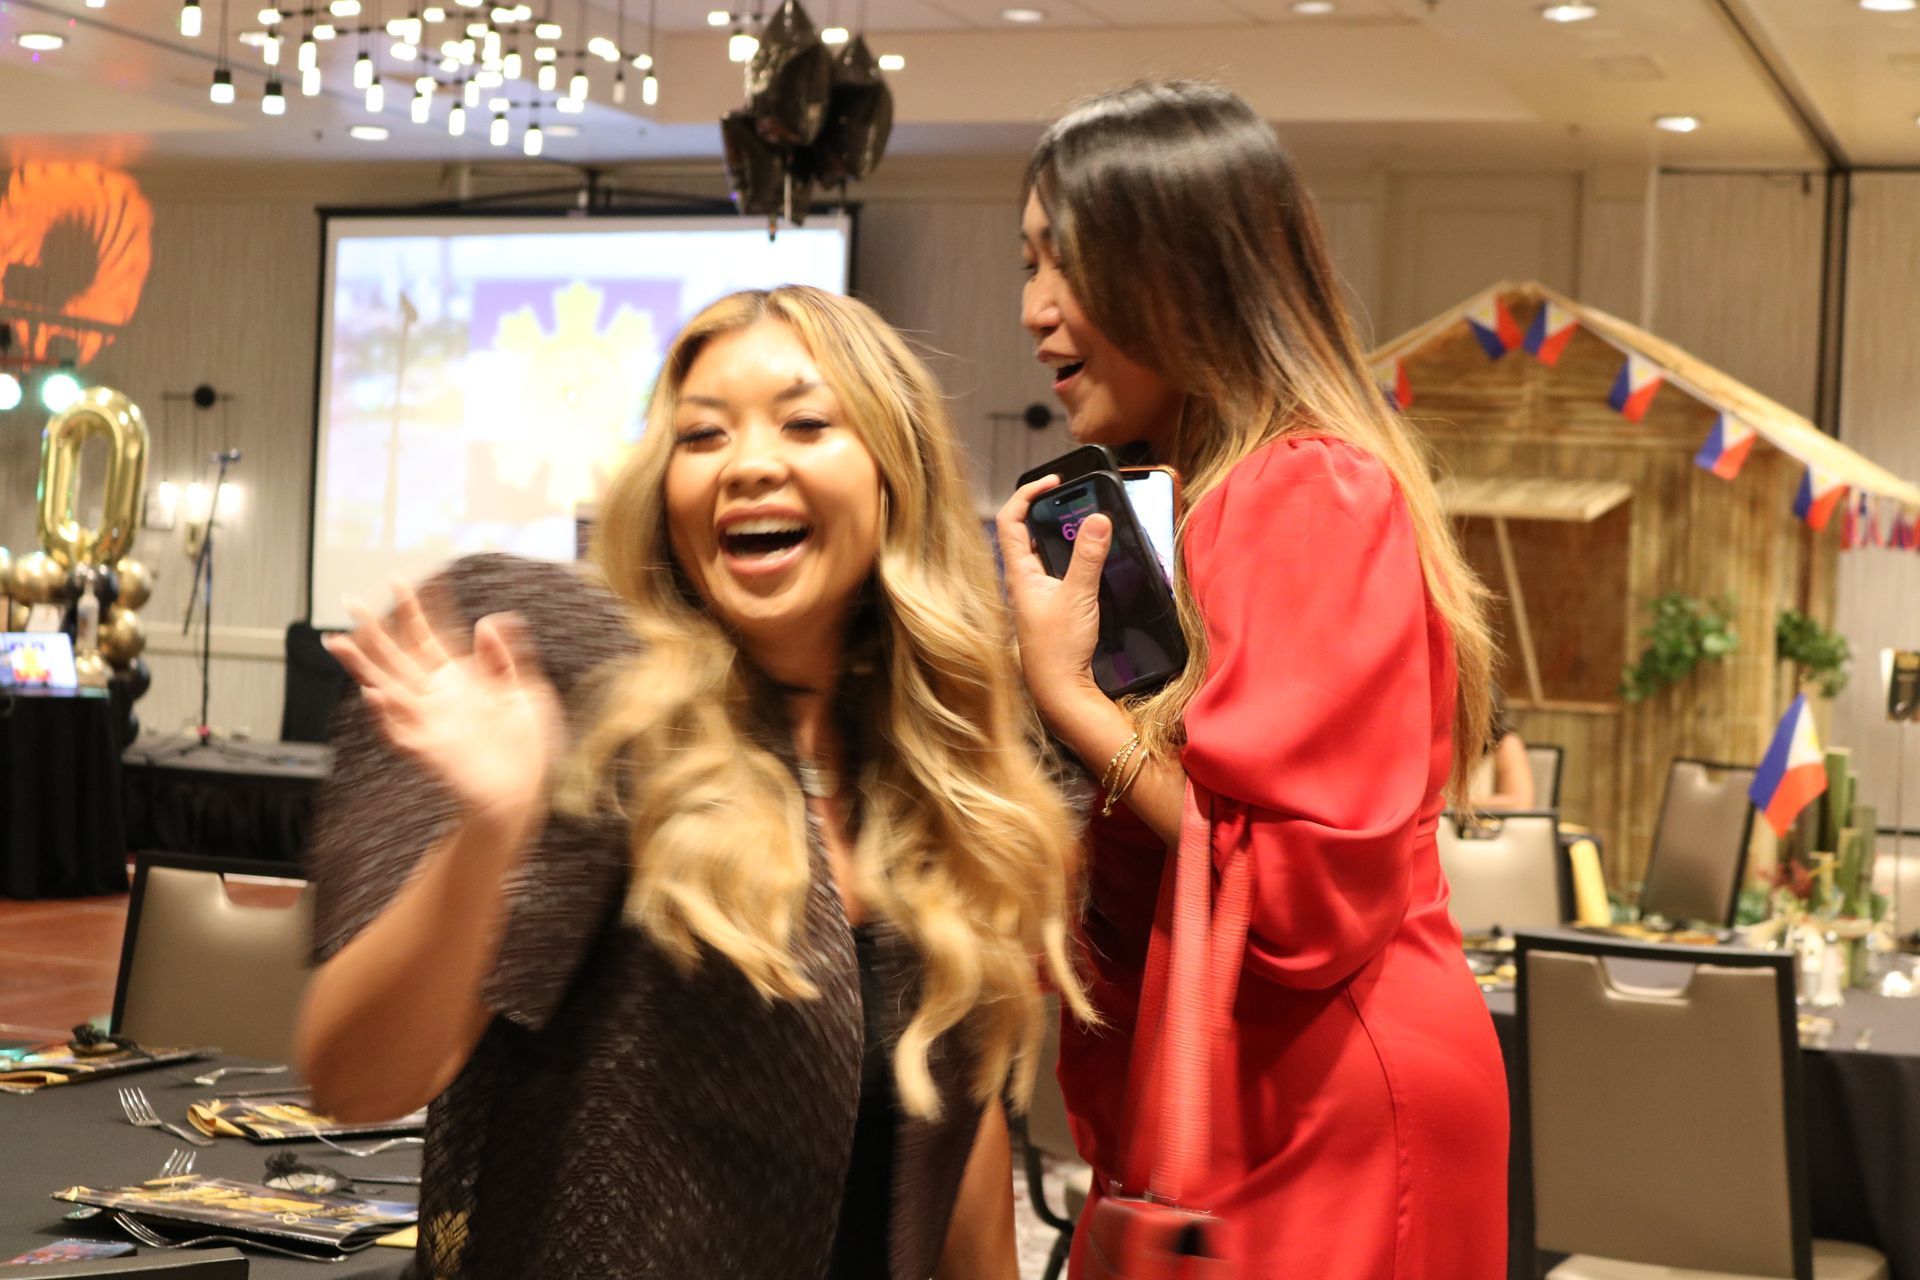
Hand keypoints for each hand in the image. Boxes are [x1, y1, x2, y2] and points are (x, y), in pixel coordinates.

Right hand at [325, 582, 562, 829]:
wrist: (524, 789)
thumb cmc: (524, 744)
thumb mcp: (524, 692)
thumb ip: (506, 657)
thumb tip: (492, 619)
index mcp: (457, 679)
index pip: (428, 636)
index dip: (414, 610)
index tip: (399, 581)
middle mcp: (436, 697)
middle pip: (396, 658)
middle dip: (373, 632)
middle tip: (350, 602)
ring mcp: (428, 723)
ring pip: (385, 689)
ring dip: (361, 668)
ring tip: (338, 643)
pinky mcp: (427, 751)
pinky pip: (398, 732)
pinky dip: (384, 716)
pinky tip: (373, 695)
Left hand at [995, 476, 1109, 724]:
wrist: (1060, 691)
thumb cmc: (1058, 649)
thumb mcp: (1078, 596)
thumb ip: (1088, 556)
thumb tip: (1098, 518)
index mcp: (1019, 572)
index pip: (1010, 519)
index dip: (1028, 493)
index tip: (1054, 481)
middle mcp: (1023, 580)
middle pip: (1026, 531)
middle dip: (1048, 509)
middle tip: (1074, 497)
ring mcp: (1036, 593)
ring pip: (1044, 551)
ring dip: (1062, 532)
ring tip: (1087, 520)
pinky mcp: (1051, 605)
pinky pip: (1058, 569)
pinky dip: (1073, 555)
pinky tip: (1094, 557)